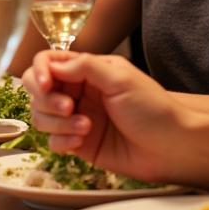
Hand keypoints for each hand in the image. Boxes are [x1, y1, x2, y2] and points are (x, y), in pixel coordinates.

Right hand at [22, 50, 182, 183]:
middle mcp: (77, 92)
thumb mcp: (121, 78)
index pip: (48, 63)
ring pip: (41, 116)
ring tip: (85, 127)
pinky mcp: (77, 143)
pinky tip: (81, 142)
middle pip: (37, 90)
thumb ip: (85, 67)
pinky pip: (52, 141)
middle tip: (68, 107)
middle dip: (47, 100)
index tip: (46, 84)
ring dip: (57, 123)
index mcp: (86, 70)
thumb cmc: (153, 108)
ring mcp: (75, 118)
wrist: (172, 147)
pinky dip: (61, 141)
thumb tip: (53, 65)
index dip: (40, 72)